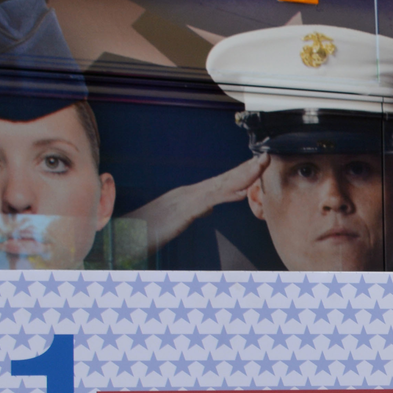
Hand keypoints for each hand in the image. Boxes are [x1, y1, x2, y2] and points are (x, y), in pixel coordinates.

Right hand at [124, 156, 265, 252]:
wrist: (126, 234)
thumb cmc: (149, 229)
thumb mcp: (179, 219)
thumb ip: (195, 211)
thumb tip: (209, 207)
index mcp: (192, 195)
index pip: (223, 183)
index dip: (242, 173)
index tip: (260, 166)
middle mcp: (191, 192)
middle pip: (225, 179)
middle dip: (248, 168)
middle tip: (267, 158)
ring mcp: (188, 199)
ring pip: (221, 186)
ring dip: (243, 176)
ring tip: (261, 166)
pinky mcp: (184, 210)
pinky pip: (209, 201)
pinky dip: (227, 195)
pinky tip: (241, 191)